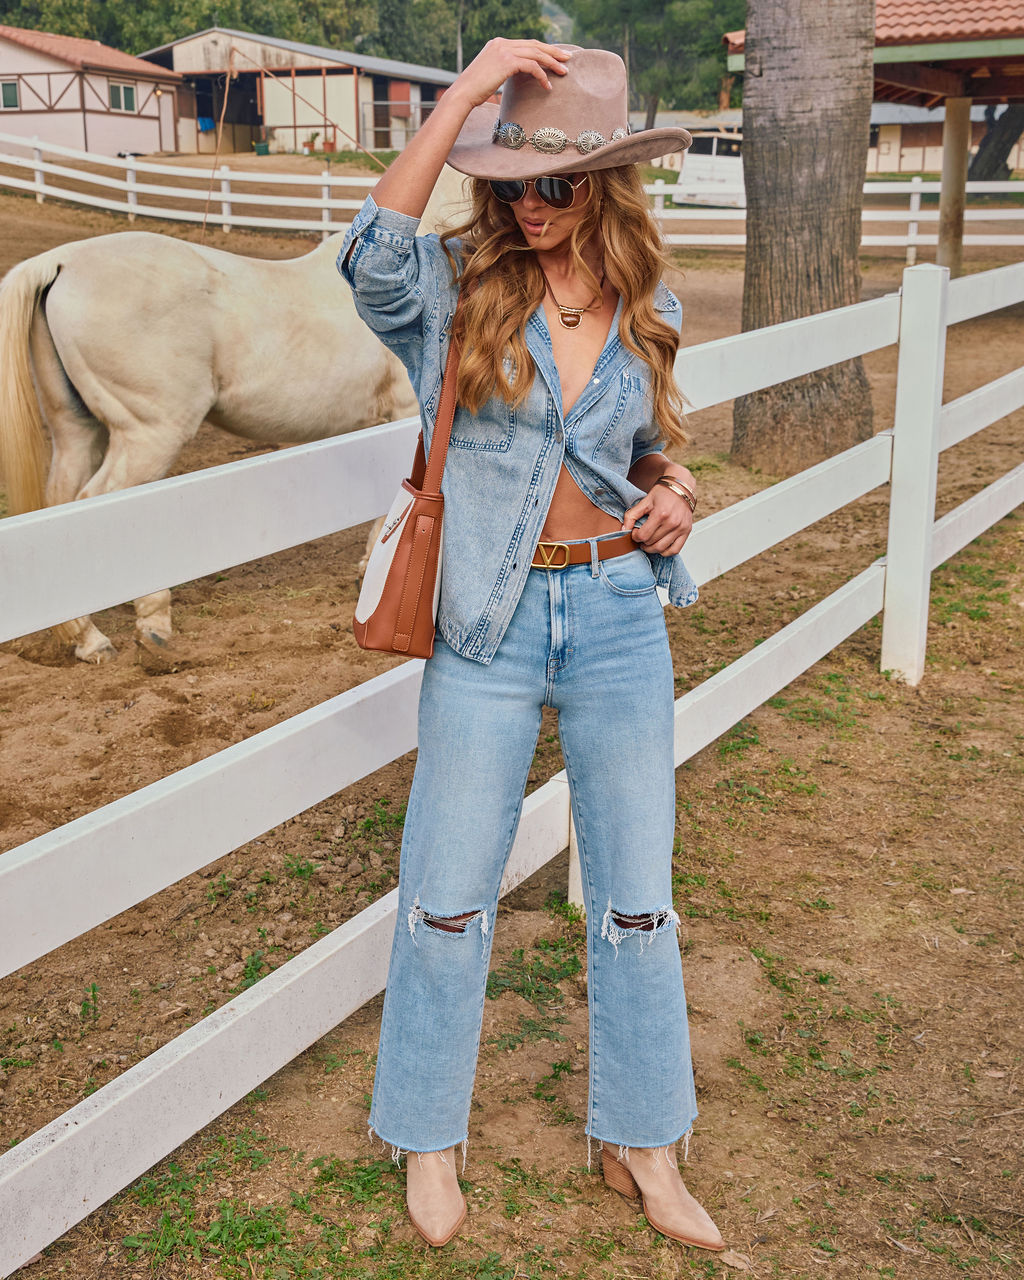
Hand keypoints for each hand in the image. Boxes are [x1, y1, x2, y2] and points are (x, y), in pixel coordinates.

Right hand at [447, 39, 571, 111]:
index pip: (526, 44)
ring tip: (564, 72)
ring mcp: (504, 50)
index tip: (556, 56)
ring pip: (536, 53)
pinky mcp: (507, 61)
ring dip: (552, 63)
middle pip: (534, 44)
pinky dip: (542, 75)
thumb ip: (504, 69)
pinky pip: (531, 66)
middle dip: (553, 52)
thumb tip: (518, 75)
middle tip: (568, 58)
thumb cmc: (475, 91)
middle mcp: (501, 43)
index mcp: (498, 44)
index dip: (543, 49)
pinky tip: (547, 86)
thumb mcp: (490, 75)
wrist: (462, 94)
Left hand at [622, 483, 693, 555]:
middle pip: (651, 543)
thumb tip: (623, 530)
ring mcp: (681, 528)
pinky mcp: (687, 531)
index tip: (635, 532)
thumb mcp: (644, 501)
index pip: (643, 535)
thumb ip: (631, 515)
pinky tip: (659, 545)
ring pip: (661, 549)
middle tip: (641, 536)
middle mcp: (672, 522)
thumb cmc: (662, 493)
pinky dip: (665, 552)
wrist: (681, 487)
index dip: (635, 536)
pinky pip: (675, 550)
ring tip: (648, 542)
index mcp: (660, 514)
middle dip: (642, 542)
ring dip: (651, 548)